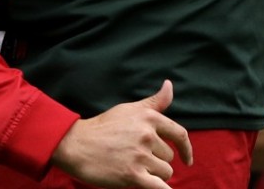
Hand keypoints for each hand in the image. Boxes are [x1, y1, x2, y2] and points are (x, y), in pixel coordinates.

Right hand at [51, 80, 192, 188]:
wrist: (76, 145)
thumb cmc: (103, 127)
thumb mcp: (130, 109)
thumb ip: (154, 102)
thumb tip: (169, 85)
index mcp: (149, 118)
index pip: (180, 134)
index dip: (186, 149)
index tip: (187, 159)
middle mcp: (147, 135)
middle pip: (169, 157)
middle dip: (157, 161)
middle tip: (134, 158)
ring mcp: (140, 156)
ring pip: (164, 172)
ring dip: (153, 175)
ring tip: (132, 167)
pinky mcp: (132, 175)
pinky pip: (159, 187)